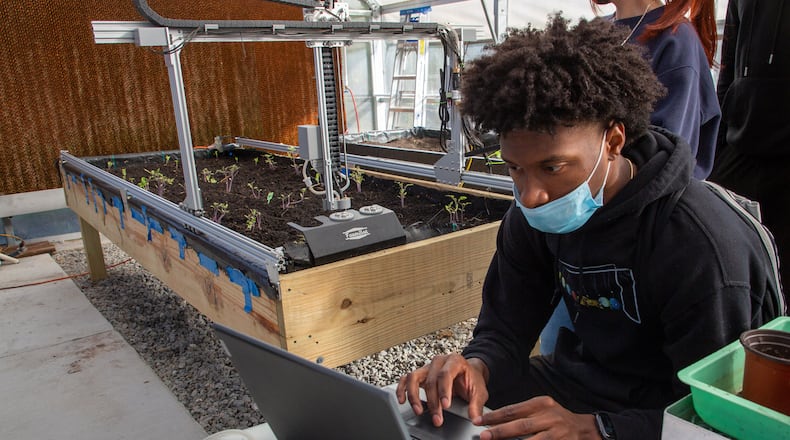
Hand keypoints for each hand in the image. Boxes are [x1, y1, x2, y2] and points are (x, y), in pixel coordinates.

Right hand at [396, 354, 488, 426]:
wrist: (469, 372)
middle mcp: (439, 361)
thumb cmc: (472, 379)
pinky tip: (402, 400)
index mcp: (454, 361)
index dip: (443, 391)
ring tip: (418, 411)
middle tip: (437, 418)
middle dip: (432, 402)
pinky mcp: (420, 374)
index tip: (445, 406)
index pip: (445, 374)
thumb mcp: (479, 391)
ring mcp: (428, 367)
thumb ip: (476, 404)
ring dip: (414, 396)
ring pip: (414, 377)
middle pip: (430, 380)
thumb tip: (474, 418)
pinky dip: (402, 389)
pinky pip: (406, 379)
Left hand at [473, 396, 600, 439]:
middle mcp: (550, 417)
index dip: (495, 416)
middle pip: (521, 425)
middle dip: (500, 432)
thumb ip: (523, 414)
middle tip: (484, 436)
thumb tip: (497, 422)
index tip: (479, 421)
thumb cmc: (558, 419)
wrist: (585, 429)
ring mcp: (557, 433)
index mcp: (541, 404)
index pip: (513, 410)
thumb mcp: (543, 410)